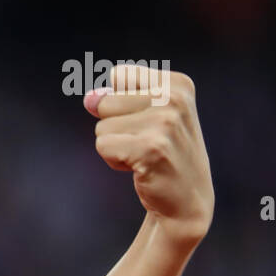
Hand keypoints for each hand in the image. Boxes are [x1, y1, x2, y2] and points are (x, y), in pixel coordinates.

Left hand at [85, 64, 213, 246]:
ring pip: (102, 126)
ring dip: (115, 146)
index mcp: (178, 84)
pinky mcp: (151, 148)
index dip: (121, 102)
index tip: (148, 120)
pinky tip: (140, 168)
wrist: (186, 200)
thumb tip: (89, 99)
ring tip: (144, 155)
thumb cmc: (162, 153)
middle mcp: (175, 98)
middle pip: (106, 101)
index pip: (118, 75)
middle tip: (146, 143)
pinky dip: (114, 160)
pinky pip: (103, 146)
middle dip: (116, 126)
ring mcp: (165, 123)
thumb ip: (113, 98)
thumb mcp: (146, 116)